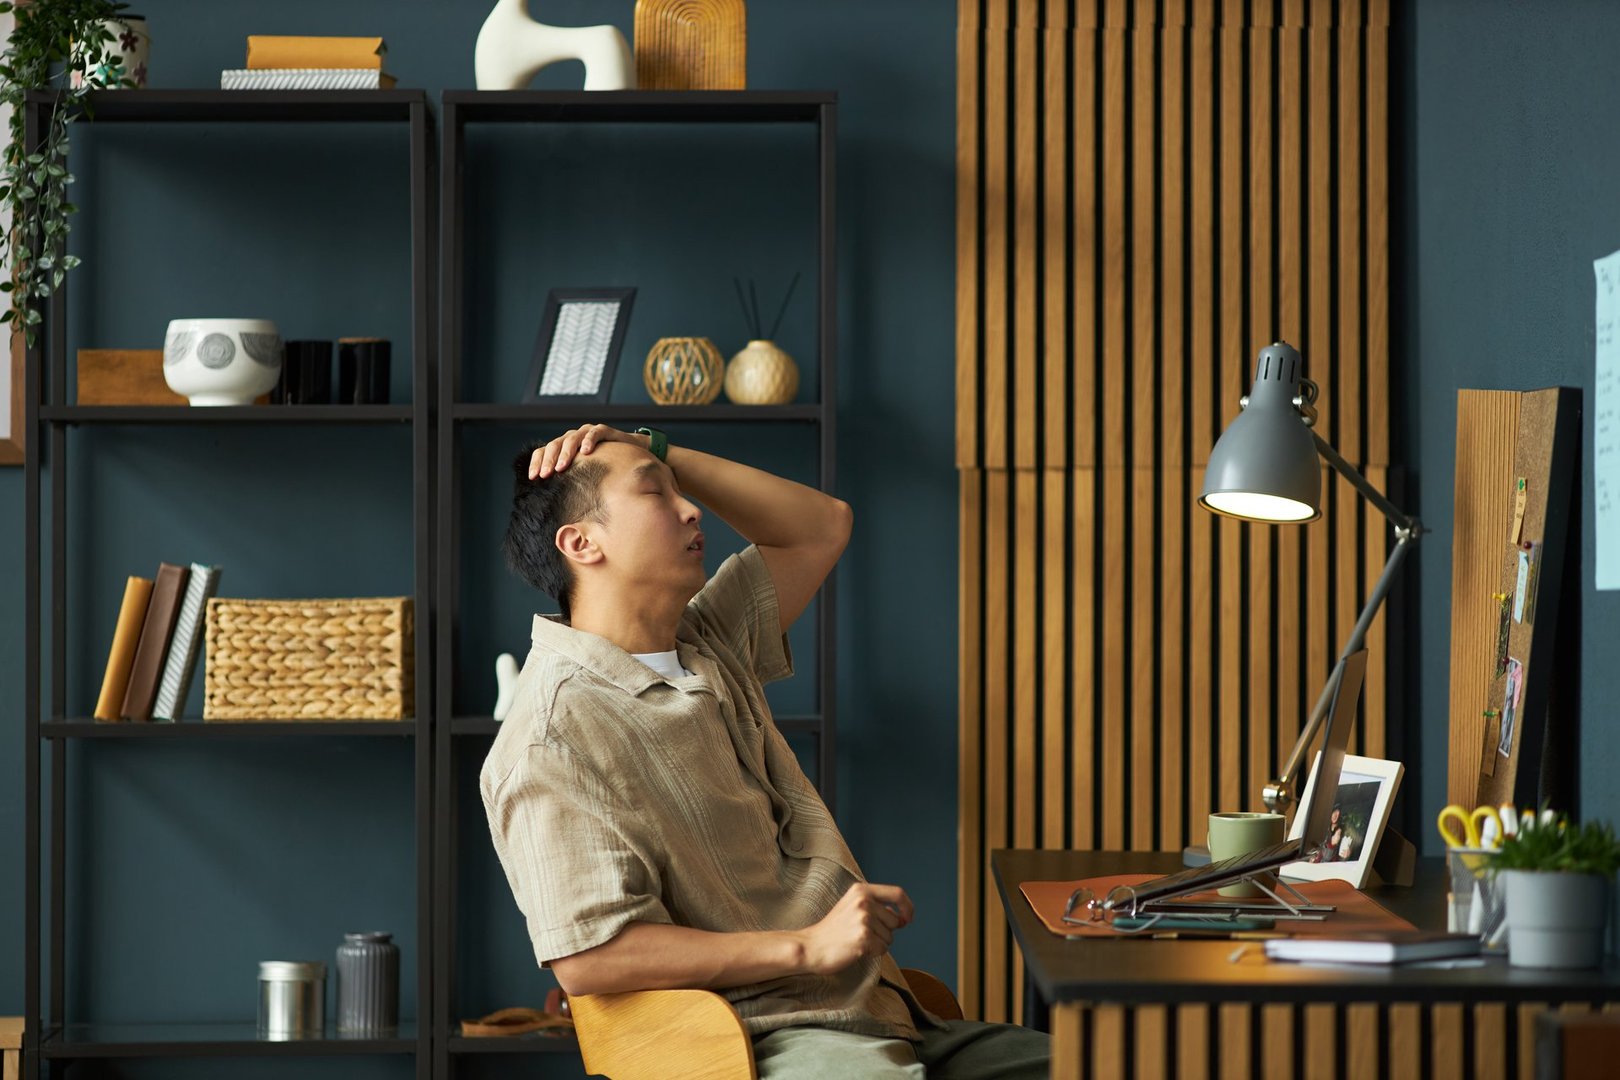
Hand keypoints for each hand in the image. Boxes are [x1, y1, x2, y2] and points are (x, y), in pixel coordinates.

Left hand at [528, 424, 643, 478]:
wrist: (629, 451)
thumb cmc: (603, 467)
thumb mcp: (583, 476)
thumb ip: (571, 483)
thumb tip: (553, 505)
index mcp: (562, 448)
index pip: (543, 451)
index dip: (536, 463)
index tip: (533, 478)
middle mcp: (572, 438)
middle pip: (554, 445)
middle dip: (548, 460)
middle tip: (545, 475)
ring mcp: (586, 432)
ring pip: (571, 439)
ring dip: (565, 453)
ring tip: (562, 467)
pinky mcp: (603, 430)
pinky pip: (594, 433)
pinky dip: (588, 441)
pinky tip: (586, 451)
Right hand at [795, 883, 913, 975]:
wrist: (811, 946)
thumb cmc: (832, 930)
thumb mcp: (852, 906)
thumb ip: (876, 906)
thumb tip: (903, 917)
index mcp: (861, 890)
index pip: (897, 893)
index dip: (907, 907)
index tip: (907, 918)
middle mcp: (864, 901)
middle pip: (895, 920)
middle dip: (885, 931)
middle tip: (862, 934)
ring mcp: (864, 919)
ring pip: (890, 937)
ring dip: (878, 943)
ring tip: (856, 941)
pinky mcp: (864, 938)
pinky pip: (883, 949)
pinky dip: (873, 953)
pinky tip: (857, 950)